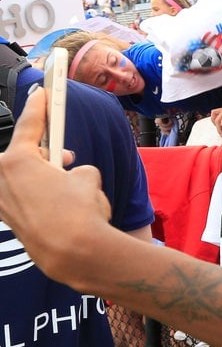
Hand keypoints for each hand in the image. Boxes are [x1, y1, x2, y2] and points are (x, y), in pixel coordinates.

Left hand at [0, 88, 110, 283]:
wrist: (73, 253)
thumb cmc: (80, 211)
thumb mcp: (88, 176)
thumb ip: (75, 168)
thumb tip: (70, 176)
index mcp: (16, 162)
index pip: (28, 125)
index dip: (38, 107)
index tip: (41, 93)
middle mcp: (1, 180)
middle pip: (19, 156)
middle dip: (40, 154)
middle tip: (65, 158)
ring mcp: (2, 203)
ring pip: (20, 178)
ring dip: (40, 176)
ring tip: (66, 185)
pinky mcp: (9, 221)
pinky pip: (22, 198)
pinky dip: (38, 196)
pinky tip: (59, 205)